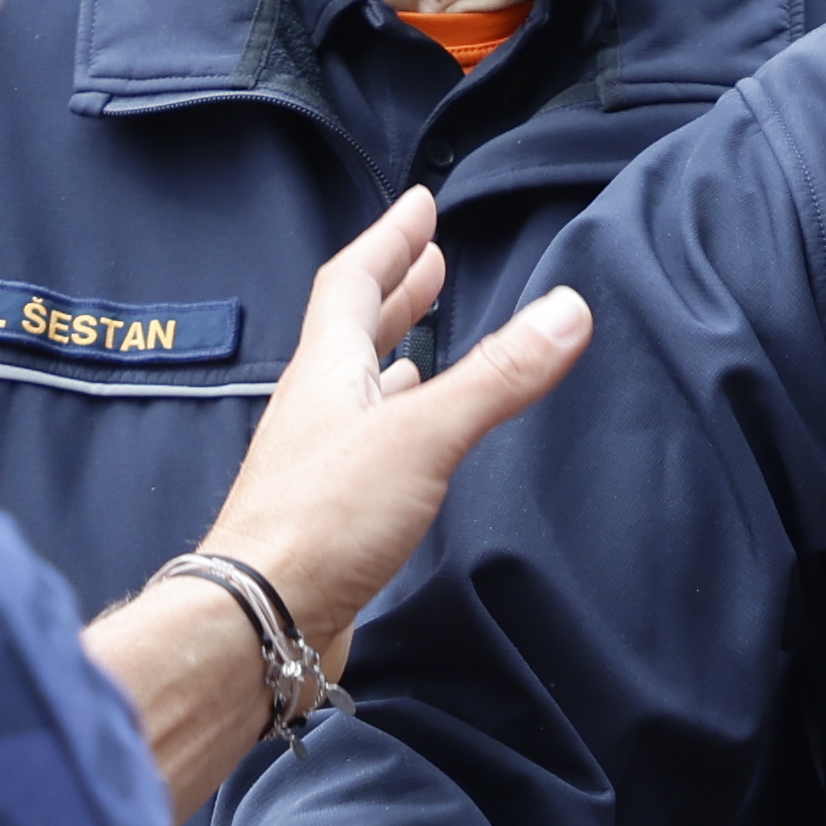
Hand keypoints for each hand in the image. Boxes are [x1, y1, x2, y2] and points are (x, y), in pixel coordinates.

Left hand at [190, 189, 590, 682]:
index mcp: (328, 371)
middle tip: (427, 262)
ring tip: (421, 347)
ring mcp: (315, 462)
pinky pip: (363, 449)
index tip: (419, 205)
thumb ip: (497, 376)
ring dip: (391, 359)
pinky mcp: (326, 514)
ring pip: (357, 392)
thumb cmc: (321, 522)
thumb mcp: (423, 435)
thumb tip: (567, 309)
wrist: (257, 619)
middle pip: (351, 332)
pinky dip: (392, 429)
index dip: (390, 240)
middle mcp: (315, 409)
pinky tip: (407, 447)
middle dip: (394, 292)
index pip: (352, 281)